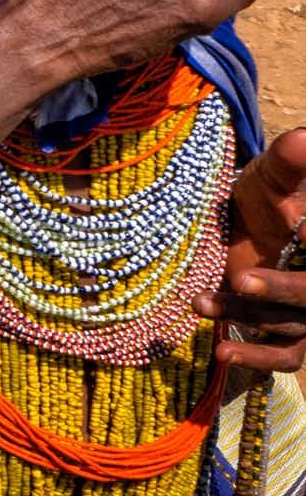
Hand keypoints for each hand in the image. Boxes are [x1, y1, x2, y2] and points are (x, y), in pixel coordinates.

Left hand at [210, 127, 305, 371]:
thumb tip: (302, 137)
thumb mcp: (268, 179)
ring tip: (200, 302)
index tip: (300, 232)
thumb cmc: (259, 200)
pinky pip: (284, 356)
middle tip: (241, 277)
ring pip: (292, 325)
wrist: (232, 230)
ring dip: (246, 315)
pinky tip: (221, 351)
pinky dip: (256, 358)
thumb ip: (287, 163)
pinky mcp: (286, 334)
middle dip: (283, 288)